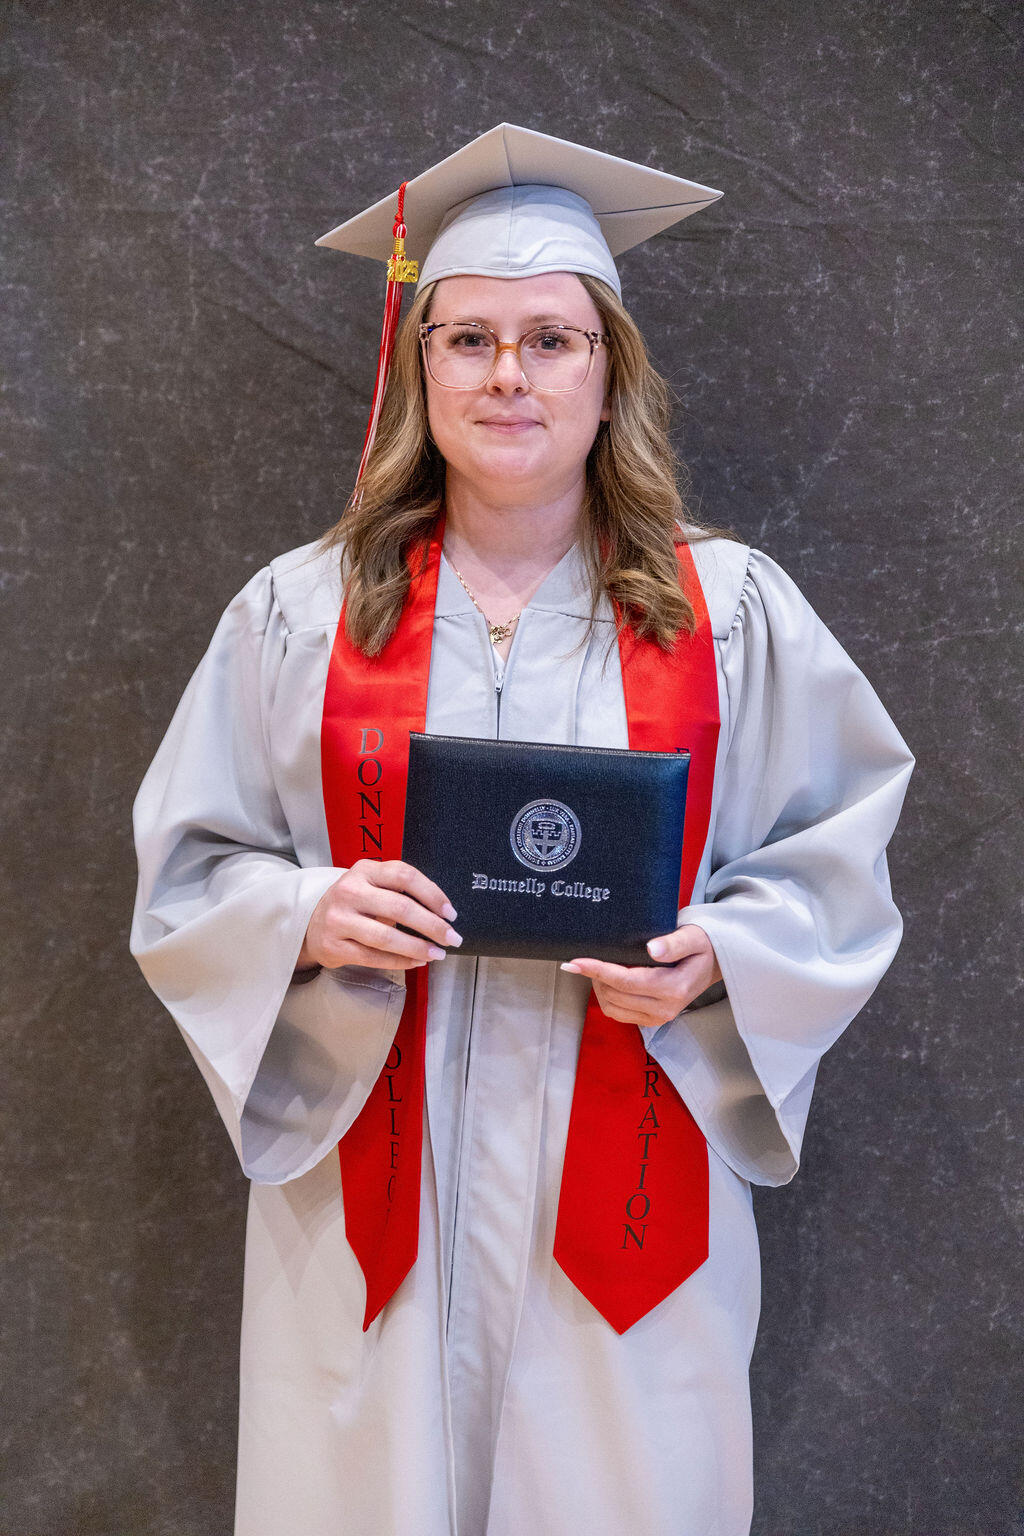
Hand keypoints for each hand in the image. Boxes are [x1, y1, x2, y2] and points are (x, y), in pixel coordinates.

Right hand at [296, 859, 461, 971]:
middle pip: (400, 907)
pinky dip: (400, 961)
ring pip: (387, 936)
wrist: (312, 922)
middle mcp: (350, 891)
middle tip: (452, 938)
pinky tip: (416, 961)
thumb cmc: (355, 903)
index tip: (450, 913)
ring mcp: (339, 919)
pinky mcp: (334, 945)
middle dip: (432, 926)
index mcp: (365, 870)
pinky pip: (374, 957)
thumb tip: (442, 913)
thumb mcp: (372, 884)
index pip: (405, 876)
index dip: (432, 894)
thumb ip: (400, 890)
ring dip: (418, 947)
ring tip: (437, 953)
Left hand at [560, 923, 721, 1026]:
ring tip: (597, 967)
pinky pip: (618, 1013)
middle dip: (595, 976)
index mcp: (674, 989)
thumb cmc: (701, 947)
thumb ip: (673, 943)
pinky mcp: (651, 1020)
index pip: (625, 981)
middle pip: (614, 995)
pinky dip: (607, 996)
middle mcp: (664, 1008)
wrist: (712, 964)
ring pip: (611, 1007)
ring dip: (598, 987)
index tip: (574, 962)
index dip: (597, 970)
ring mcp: (657, 1018)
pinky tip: (606, 979)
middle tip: (588, 956)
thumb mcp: (692, 937)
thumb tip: (652, 949)